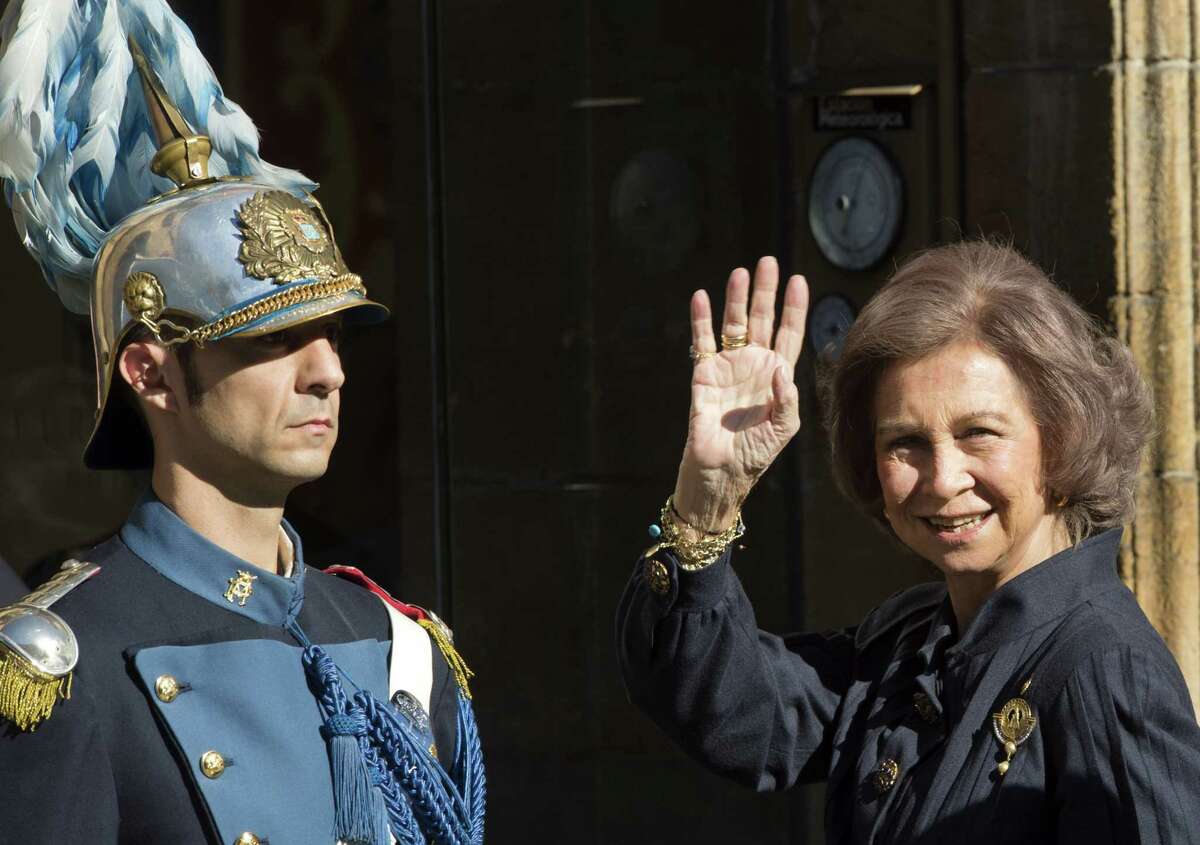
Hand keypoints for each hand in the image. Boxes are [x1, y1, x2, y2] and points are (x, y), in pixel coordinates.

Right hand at [672, 257, 808, 531]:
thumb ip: (787, 398)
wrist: (720, 473)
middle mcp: (754, 366)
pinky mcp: (703, 375)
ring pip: (733, 324)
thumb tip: (780, 367)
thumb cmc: (756, 455)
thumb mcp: (783, 428)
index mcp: (778, 376)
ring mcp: (728, 368)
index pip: (789, 333)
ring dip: (737, 299)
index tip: (799, 280)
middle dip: (766, 292)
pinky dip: (701, 320)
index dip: (794, 308)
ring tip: (740, 272)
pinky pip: (702, 342)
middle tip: (768, 262)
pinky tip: (701, 297)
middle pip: (762, 320)